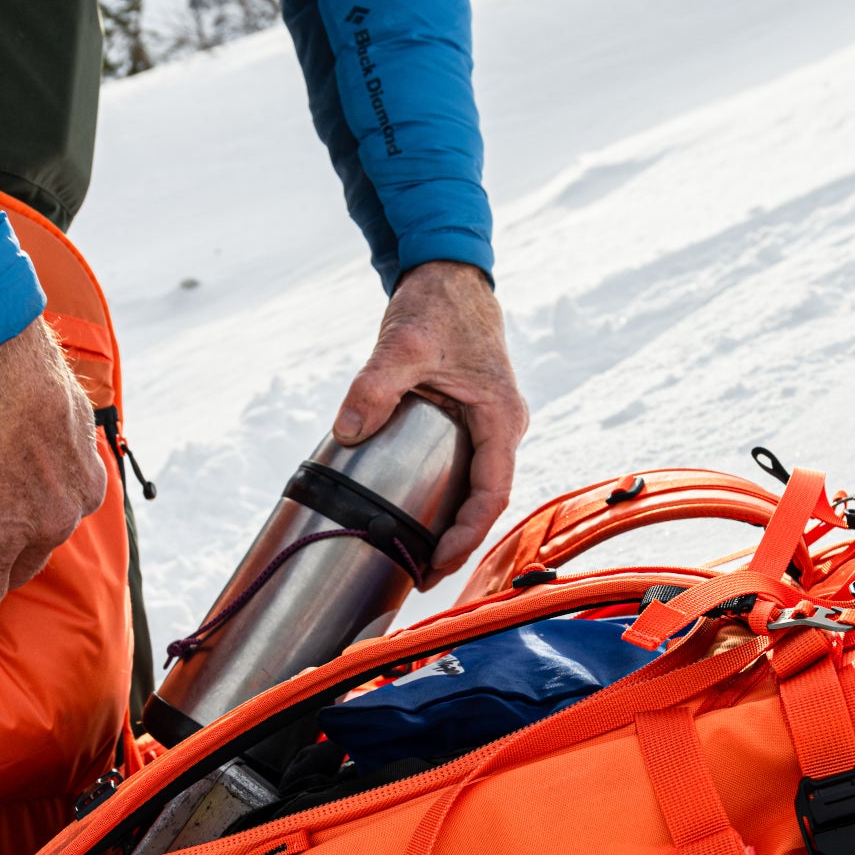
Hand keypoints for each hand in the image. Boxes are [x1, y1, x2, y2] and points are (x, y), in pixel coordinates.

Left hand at [335, 261, 528, 577]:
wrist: (448, 277)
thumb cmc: (437, 307)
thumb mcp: (403, 342)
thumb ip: (375, 385)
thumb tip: (349, 430)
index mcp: (501, 416)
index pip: (492, 493)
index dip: (466, 535)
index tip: (436, 563)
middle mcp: (505, 427)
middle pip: (487, 500)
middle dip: (458, 542)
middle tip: (421, 577)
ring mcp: (492, 425)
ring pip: (479, 488)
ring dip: (454, 525)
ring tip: (418, 560)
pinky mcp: (475, 421)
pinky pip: (468, 471)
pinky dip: (448, 499)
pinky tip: (419, 517)